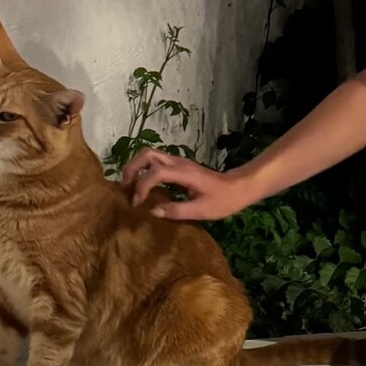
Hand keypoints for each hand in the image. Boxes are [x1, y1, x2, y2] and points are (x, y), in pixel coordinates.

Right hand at [121, 150, 250, 220]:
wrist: (238, 188)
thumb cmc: (223, 200)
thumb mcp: (201, 210)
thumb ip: (177, 211)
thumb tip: (153, 212)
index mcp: (183, 173)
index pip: (155, 172)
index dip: (142, 186)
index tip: (137, 204)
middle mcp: (178, 162)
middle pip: (147, 154)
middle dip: (132, 169)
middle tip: (126, 188)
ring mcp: (178, 162)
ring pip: (150, 155)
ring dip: (136, 167)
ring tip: (131, 187)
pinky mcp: (179, 166)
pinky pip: (156, 162)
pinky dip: (144, 170)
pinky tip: (144, 186)